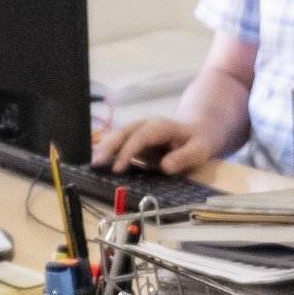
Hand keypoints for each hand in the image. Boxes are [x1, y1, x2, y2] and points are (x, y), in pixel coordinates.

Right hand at [89, 116, 213, 173]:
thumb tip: (165, 166)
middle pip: (123, 132)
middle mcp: (146, 125)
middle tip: (95, 164)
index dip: (127, 151)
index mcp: (161, 126)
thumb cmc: (199, 141)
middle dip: (108, 146)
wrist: (200, 129)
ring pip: (117, 135)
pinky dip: (107, 151)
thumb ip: (185, 157)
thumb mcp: (200, 150)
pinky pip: (118, 143)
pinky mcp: (135, 140)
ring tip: (92, 164)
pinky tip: (98, 162)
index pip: (140, 136)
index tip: (117, 169)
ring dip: (103, 148)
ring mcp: (139, 131)